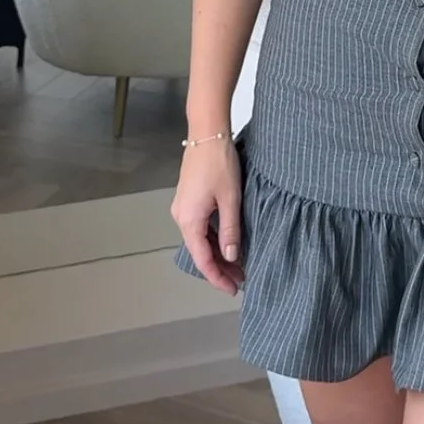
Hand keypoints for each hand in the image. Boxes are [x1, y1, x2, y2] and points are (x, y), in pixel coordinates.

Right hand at [171, 137, 244, 295]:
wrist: (207, 133)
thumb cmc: (219, 162)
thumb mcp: (230, 199)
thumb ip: (230, 231)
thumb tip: (232, 257)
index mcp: (189, 220)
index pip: (202, 259)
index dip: (217, 278)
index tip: (232, 290)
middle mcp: (181, 217)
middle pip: (200, 251)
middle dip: (220, 268)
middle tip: (241, 280)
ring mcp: (183, 207)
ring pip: (200, 239)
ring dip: (218, 253)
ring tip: (239, 265)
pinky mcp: (188, 199)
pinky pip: (200, 227)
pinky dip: (213, 238)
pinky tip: (228, 243)